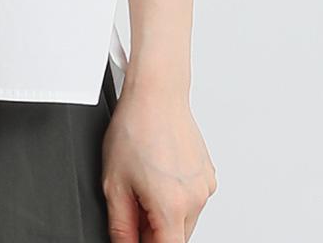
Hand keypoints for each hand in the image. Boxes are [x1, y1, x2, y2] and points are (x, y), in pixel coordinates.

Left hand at [101, 82, 217, 240]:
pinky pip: (193, 199)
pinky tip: (159, 172)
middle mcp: (196, 200)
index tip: (136, 235)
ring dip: (166, 213)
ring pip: (185, 220)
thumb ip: (121, 225)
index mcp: (172, 207)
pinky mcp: (208, 176)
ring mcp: (205, 187)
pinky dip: (177, 197)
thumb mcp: (114, 183)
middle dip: (154, 230)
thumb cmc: (135, 128)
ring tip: (145, 181)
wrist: (156, 93)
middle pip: (176, 237)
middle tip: (133, 203)